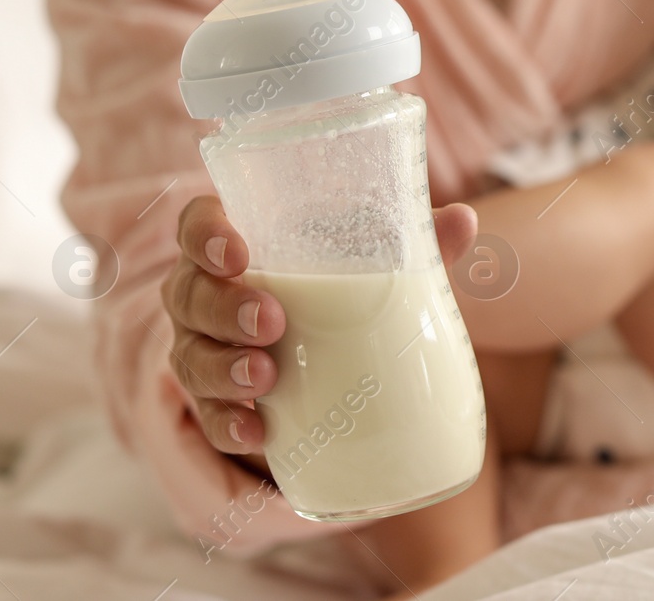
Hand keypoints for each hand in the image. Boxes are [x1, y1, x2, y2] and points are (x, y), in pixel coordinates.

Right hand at [161, 196, 478, 458]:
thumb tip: (463, 222)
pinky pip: (209, 418)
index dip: (205, 234)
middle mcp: (204, 294)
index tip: (239, 252)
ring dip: (223, 368)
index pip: (197, 225)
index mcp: (234, 246)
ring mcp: (203, 350)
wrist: (329, 356)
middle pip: (189, 293)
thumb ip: (414, 239)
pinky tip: (258, 431)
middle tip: (271, 320)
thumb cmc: (340, 287)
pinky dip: (229, 425)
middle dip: (224, 307)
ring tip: (264, 376)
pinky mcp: (218, 404)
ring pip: (191, 357)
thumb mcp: (373, 261)